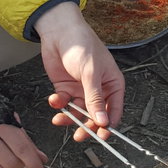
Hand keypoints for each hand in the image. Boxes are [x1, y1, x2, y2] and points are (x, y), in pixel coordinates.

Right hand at [0, 123, 46, 167]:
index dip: (33, 162)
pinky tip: (1, 162)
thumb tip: (42, 159)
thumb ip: (31, 147)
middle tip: (23, 160)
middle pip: (11, 161)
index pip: (22, 148)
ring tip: (10, 158)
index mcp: (4, 129)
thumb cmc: (5, 132)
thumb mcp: (19, 134)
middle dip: (22, 164)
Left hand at [34, 0, 125, 142]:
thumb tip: (103, 122)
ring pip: (77, 112)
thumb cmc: (82, 45)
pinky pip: (64, 103)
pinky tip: (54, 100)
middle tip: (79, 136)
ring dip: (69, 117)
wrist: (59, 31)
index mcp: (112, 84)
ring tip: (60, 120)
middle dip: (86, 126)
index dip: (108, 125)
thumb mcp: (91, 74)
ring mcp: (81, 89)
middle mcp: (98, 89)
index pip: (114, 110)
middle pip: (95, 115)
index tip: (101, 137)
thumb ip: (95, 100)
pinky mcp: (66, 88)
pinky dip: (58, 104)